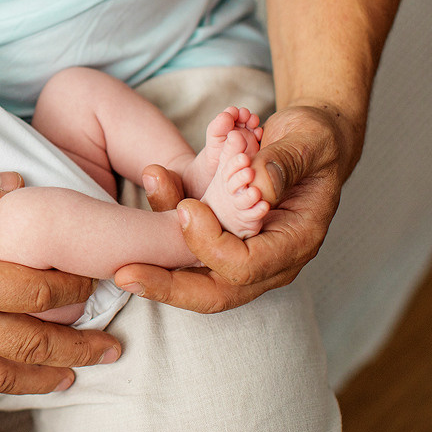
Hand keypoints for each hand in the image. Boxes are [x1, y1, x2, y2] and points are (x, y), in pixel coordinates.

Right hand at [0, 170, 120, 393]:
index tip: (97, 278)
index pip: (36, 290)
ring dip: (46, 376)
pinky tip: (12, 379)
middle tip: (113, 348)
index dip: (73, 286)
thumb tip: (19, 185)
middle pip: (32, 342)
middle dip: (79, 346)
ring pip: (2, 371)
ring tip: (77, 376)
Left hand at [115, 104, 352, 312]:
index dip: (212, 244)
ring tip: (118, 254)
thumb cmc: (313, 139)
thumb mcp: (308, 140)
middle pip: (216, 292)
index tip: (186, 210)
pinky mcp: (221, 243)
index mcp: (296, 242)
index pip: (248, 266)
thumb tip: (257, 186)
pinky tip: (136, 219)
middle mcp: (269, 259)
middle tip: (125, 274)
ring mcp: (243, 255)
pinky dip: (160, 237)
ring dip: (156, 265)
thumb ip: (283, 163)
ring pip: (194, 278)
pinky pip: (186, 253)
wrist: (309, 141)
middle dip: (168, 287)